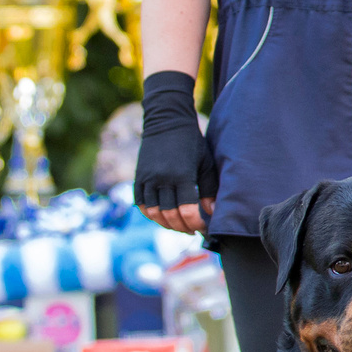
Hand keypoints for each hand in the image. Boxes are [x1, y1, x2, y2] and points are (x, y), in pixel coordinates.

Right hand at [134, 69, 216, 233]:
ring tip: (179, 226)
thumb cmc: (193, 143)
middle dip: (183, 227)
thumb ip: (210, 189)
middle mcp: (162, 178)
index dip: (196, 223)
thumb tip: (213, 212)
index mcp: (182, 175)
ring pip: (154, 212)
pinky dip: (151, 214)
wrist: (167, 121)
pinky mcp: (138, 177)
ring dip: (167, 224)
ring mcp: (147, 178)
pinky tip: (164, 217)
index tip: (204, 227)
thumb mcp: (206, 163)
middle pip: (169, 215)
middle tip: (193, 230)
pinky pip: (141, 204)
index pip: (187, 210)